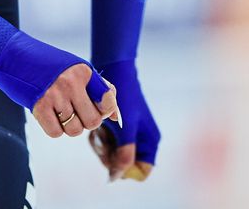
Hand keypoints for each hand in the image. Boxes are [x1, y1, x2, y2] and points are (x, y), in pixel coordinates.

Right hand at [31, 63, 120, 138]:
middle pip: (93, 122)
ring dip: (70, 126)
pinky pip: (56, 133)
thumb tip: (116, 117)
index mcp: (84, 71)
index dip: (105, 111)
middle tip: (76, 111)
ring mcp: (54, 95)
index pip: (108, 102)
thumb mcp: (77, 69)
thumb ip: (99, 89)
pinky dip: (54, 128)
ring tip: (61, 111)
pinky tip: (49, 114)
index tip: (97, 108)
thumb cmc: (50, 66)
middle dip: (86, 121)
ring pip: (75, 130)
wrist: (15, 56)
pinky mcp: (39, 107)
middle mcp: (71, 83)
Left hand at [88, 60, 158, 180]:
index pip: (141, 171)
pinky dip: (100, 137)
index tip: (112, 155)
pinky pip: (106, 143)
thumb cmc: (124, 98)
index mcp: (150, 141)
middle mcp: (142, 140)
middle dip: (110, 154)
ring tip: (100, 128)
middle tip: (101, 138)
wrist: (115, 70)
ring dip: (103, 145)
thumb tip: (117, 176)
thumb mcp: (125, 128)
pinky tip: (98, 124)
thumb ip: (124, 153)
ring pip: (112, 155)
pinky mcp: (118, 128)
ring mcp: (129, 135)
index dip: (125, 169)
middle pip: (124, 165)